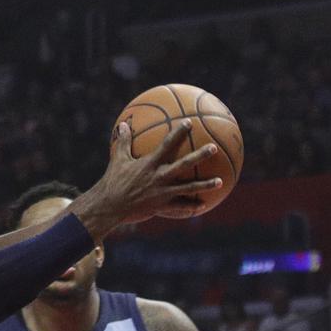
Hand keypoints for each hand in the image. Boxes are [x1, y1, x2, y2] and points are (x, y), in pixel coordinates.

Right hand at [80, 120, 221, 233]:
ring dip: (206, 185)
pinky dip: (192, 206)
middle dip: (200, 155)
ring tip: (221, 181)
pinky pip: (180, 207)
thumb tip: (124, 124)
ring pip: (189, 188)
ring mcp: (162, 193)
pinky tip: (203, 205)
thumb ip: (123, 141)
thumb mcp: (117, 159)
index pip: (167, 144)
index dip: (179, 132)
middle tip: (214, 148)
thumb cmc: (112, 181)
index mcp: (149, 164)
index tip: (189, 123)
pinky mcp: (162, 206)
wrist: (110, 206)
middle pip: (184, 164)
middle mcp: (159, 177)